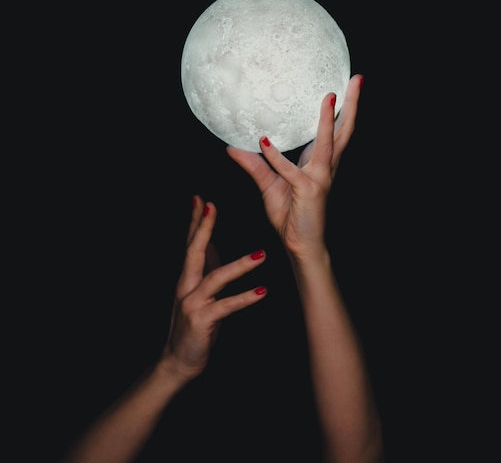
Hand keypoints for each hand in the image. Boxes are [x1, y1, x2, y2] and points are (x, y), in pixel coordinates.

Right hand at [160, 196, 266, 382]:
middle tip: (211, 206)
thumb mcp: (200, 291)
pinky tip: (262, 291)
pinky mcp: (201, 321)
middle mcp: (185, 286)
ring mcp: (192, 303)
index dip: (195, 221)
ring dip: (240, 265)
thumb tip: (212, 243)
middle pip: (193, 251)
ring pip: (216, 278)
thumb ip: (205, 268)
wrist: (178, 361)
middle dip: (203, 228)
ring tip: (262, 254)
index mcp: (187, 277)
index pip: (190, 244)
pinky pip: (226, 306)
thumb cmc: (194, 324)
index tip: (200, 199)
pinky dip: (245, 298)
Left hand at [226, 74, 362, 258]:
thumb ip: (254, 164)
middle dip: (352, 104)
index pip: (335, 130)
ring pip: (327, 143)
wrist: (301, 246)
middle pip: (343, 129)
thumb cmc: (291, 216)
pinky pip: (289, 172)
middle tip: (358, 78)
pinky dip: (275, 157)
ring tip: (331, 97)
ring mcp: (319, 178)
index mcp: (320, 162)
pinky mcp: (307, 191)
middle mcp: (325, 166)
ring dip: (329, 120)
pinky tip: (264, 142)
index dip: (343, 108)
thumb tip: (232, 146)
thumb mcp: (269, 183)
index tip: (347, 84)